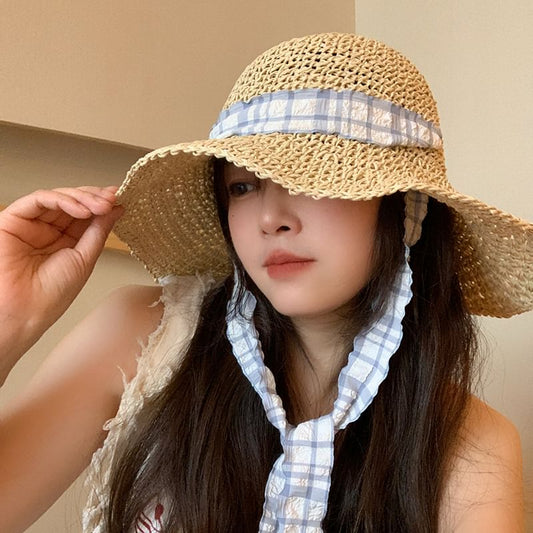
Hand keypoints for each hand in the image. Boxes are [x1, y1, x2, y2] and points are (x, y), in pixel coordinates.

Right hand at [0, 186, 123, 378]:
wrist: (24, 311)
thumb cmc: (50, 295)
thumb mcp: (84, 259)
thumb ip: (98, 231)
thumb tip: (115, 210)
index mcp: (66, 242)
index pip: (86, 215)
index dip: (102, 205)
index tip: (119, 199)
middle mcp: (48, 231)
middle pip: (73, 202)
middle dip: (95, 198)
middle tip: (112, 199)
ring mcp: (32, 225)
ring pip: (58, 198)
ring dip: (83, 198)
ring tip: (101, 206)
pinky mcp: (13, 220)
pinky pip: (38, 200)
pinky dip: (62, 200)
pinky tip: (81, 210)